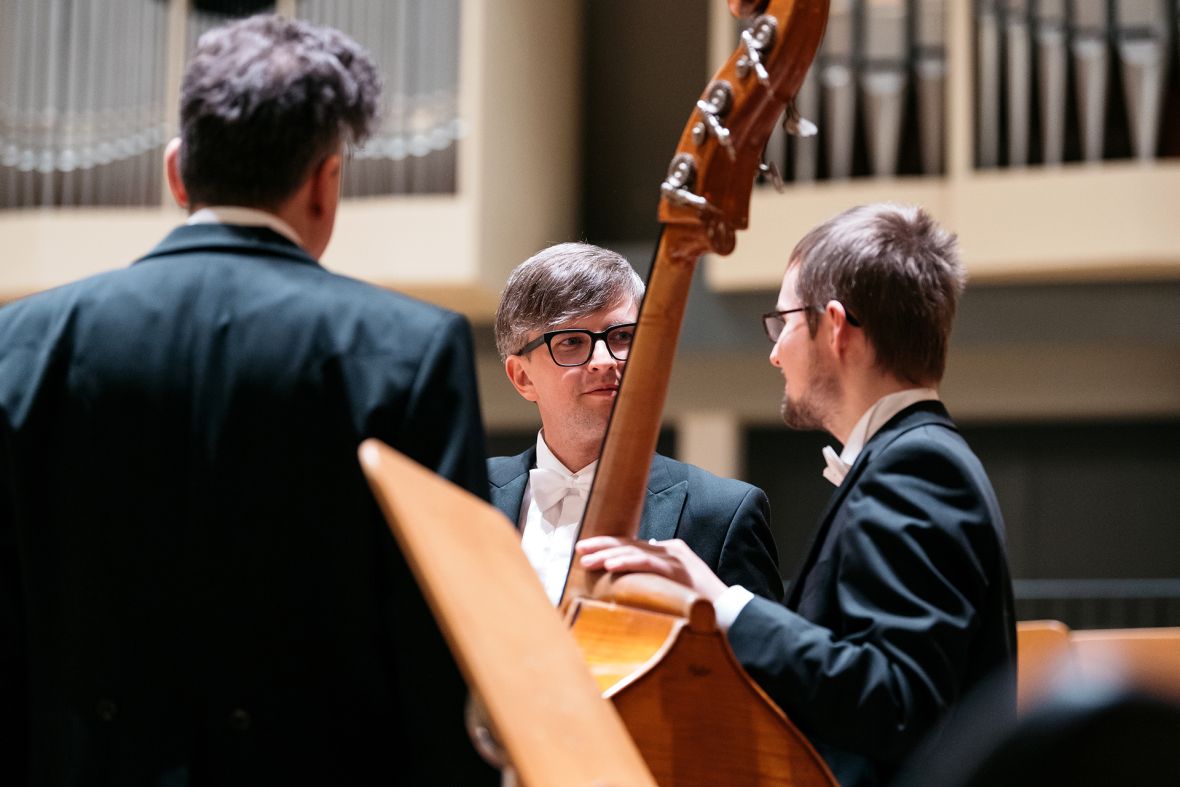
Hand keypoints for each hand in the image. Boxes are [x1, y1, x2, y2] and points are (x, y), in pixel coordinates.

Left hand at [575, 536, 728, 602]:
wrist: (729, 615)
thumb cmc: (699, 607)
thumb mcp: (671, 589)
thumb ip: (653, 580)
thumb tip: (627, 583)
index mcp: (669, 552)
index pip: (632, 544)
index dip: (607, 546)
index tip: (584, 550)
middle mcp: (671, 549)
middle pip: (629, 543)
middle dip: (601, 546)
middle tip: (579, 549)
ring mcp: (675, 558)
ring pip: (634, 551)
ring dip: (608, 556)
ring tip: (587, 560)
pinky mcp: (678, 570)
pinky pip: (648, 563)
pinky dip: (627, 563)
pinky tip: (610, 566)